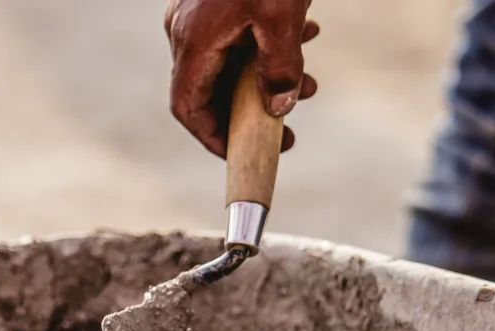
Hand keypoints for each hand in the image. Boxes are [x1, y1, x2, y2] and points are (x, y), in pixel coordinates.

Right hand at [165, 0, 319, 157]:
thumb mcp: (281, 16)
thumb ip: (280, 67)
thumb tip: (279, 107)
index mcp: (194, 42)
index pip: (190, 108)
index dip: (214, 138)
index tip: (244, 153)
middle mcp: (186, 32)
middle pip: (212, 92)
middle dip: (254, 112)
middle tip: (288, 130)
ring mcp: (196, 16)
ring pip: (229, 65)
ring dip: (268, 79)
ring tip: (308, 82)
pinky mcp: (212, 2)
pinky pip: (235, 37)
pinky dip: (267, 47)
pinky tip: (306, 33)